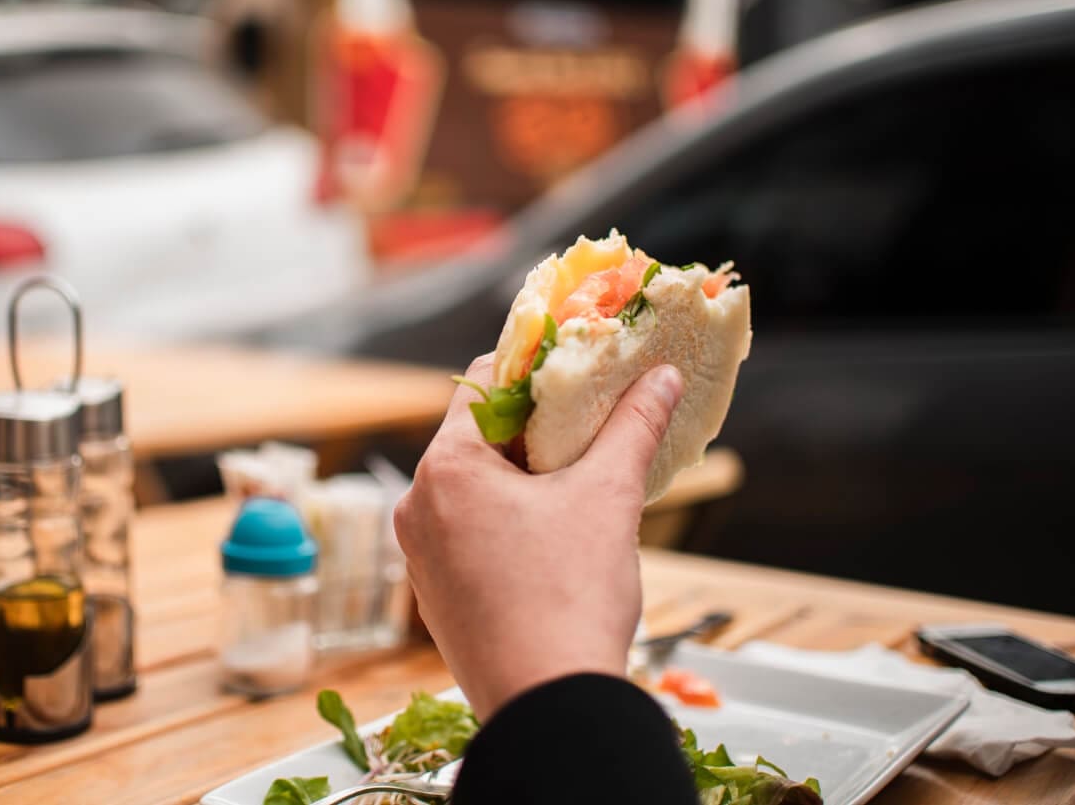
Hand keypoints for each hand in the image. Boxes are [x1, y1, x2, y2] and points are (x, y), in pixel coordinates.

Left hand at [393, 356, 683, 719]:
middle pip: (477, 439)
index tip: (576, 368)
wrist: (549, 707)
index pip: (481, 384)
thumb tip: (658, 378)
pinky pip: (469, 536)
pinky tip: (555, 538)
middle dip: (536, 430)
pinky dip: (508, 524)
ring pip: (474, 490)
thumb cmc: (569, 600)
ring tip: (581, 483)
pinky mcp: (436, 597)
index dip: (533, 369)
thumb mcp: (608, 497)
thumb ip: (632, 427)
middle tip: (590, 426)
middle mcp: (416, 507)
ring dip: (524, 480)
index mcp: (444, 470)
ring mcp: (421, 556)